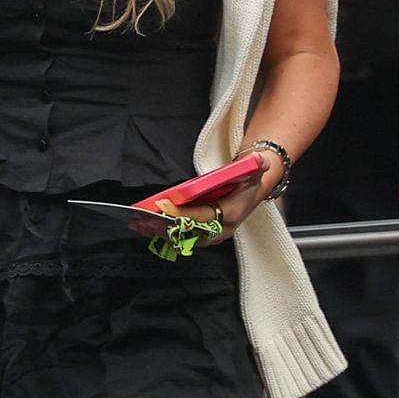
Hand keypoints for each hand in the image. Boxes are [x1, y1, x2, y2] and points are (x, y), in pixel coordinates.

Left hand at [154, 157, 278, 247]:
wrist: (251, 190)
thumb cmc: (248, 180)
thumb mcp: (256, 169)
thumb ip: (258, 164)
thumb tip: (259, 159)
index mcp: (231, 214)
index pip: (203, 216)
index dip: (182, 212)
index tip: (162, 204)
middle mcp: (221, 228)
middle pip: (190, 232)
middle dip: (165, 227)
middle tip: (143, 219)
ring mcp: (212, 234)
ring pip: (183, 238)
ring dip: (160, 232)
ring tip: (139, 225)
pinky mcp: (204, 234)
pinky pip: (182, 237)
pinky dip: (163, 233)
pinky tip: (146, 228)